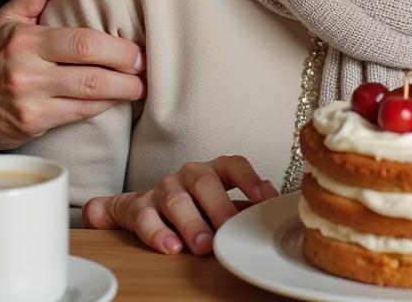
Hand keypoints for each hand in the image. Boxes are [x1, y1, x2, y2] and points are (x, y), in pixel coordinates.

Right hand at [0, 0, 146, 149]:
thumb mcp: (10, 17)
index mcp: (26, 40)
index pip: (80, 42)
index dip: (116, 47)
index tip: (137, 47)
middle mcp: (28, 71)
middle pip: (90, 72)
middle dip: (125, 70)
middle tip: (145, 66)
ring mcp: (32, 100)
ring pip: (90, 97)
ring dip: (123, 91)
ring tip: (142, 84)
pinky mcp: (36, 123)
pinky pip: (81, 115)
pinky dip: (105, 106)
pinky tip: (119, 98)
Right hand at [82, 155, 278, 254]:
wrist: (141, 210)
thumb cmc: (192, 207)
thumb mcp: (219, 203)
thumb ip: (243, 204)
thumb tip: (273, 200)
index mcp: (212, 171)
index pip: (233, 165)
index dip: (250, 179)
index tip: (265, 198)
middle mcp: (188, 175)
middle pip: (205, 183)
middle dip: (219, 207)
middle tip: (228, 229)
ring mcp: (162, 190)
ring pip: (177, 201)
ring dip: (192, 223)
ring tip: (203, 245)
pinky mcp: (138, 208)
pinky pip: (145, 218)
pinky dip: (157, 233)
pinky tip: (171, 247)